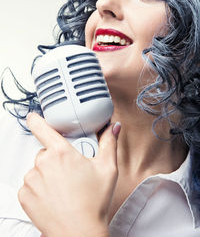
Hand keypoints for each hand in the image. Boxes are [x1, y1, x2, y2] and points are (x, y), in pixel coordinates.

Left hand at [18, 113, 120, 236]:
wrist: (79, 232)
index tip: (34, 116)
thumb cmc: (93, 202)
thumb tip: (114, 127)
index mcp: (61, 153)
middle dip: (56, 157)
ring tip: (63, 187)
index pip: (41, 127)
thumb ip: (109, 143)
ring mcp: (32, 180)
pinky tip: (54, 196)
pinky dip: (39, 187)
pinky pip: (30, 184)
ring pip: (37, 168)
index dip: (36, 119)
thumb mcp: (107, 169)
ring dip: (47, 173)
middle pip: (45, 151)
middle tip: (70, 170)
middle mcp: (43, 163)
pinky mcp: (25, 195)